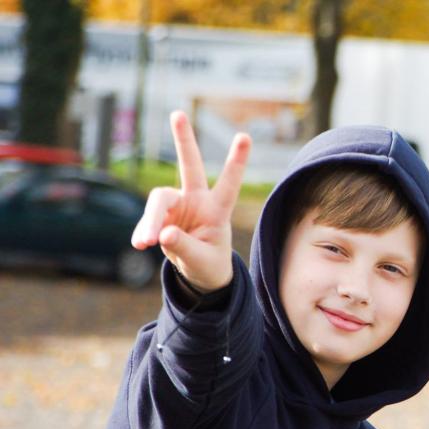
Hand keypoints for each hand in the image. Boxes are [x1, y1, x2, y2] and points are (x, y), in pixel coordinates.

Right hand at [130, 111, 251, 291]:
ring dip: (151, 220)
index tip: (245, 136)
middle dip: (184, 140)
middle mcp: (197, 200)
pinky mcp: (160, 215)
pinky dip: (143, 231)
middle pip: (190, 166)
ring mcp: (177, 205)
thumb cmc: (209, 264)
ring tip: (146, 243)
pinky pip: (147, 220)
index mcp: (217, 210)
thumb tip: (163, 234)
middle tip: (178, 114)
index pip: (229, 184)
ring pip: (159, 200)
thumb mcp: (201, 261)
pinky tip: (140, 243)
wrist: (198, 272)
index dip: (236, 161)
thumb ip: (184, 248)